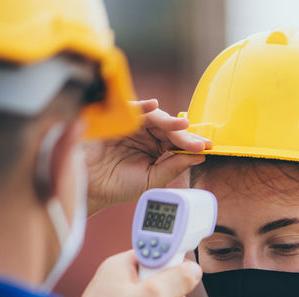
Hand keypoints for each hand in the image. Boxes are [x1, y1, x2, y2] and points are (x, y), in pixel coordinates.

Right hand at [85, 99, 209, 215]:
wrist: (90, 188)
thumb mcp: (151, 180)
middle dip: (185, 135)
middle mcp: (145, 133)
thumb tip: (199, 156)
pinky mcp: (115, 119)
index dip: (192, 144)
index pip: (177, 142)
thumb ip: (173, 168)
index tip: (208, 148)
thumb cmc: (117, 186)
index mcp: (155, 148)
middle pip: (169, 128)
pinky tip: (154, 106)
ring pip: (154, 118)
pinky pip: (129, 109)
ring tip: (183, 126)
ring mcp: (131, 125)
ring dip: (169, 121)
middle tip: (199, 142)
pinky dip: (141, 106)